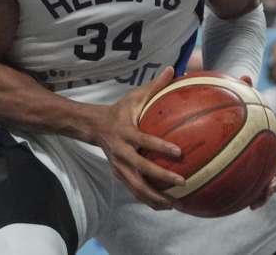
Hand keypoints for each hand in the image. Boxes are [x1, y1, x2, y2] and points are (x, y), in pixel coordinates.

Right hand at [89, 67, 185, 209]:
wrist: (93, 127)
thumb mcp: (134, 97)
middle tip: (182, 182)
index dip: (160, 147)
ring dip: (154, 197)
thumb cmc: (120, 110)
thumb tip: (174, 69)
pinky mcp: (119, 175)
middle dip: (161, 178)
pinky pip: (135, 190)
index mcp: (126, 133)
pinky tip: (165, 205)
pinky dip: (149, 199)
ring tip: (174, 204)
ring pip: (136, 187)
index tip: (179, 152)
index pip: (144, 141)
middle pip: (141, 170)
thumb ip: (155, 86)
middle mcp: (121, 153)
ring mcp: (119, 167)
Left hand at [235, 75, 275, 209]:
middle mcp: (270, 155)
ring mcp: (262, 168)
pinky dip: (250, 197)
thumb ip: (242, 91)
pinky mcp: (252, 179)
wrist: (230, 128)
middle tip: (272, 185)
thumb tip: (245, 76)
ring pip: (271, 183)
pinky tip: (243, 204)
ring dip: (267, 192)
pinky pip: (253, 190)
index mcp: (270, 139)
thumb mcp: (238, 102)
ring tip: (259, 200)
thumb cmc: (236, 112)